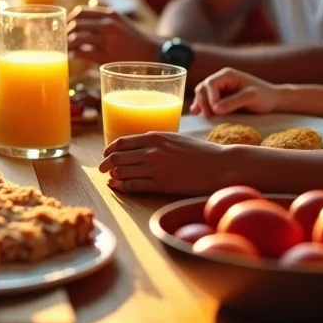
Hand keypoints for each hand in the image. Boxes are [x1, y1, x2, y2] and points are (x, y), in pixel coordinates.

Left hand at [67, 6, 157, 64]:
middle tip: (62, 39)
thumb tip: (76, 23)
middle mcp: (107, 25)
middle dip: (65, 32)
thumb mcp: (119, 22)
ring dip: (67, 44)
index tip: (65, 26)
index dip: (69, 19)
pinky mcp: (107, 56)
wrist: (151, 53)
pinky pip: (82, 53)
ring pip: (76, 38)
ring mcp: (107, 40)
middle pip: (75, 24)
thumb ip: (101, 19)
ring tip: (66, 49)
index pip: (80, 11)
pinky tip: (73, 57)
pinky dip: (74, 55)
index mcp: (109, 14)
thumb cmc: (132, 39)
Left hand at [99, 131, 230, 194]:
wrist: (220, 166)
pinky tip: (117, 186)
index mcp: (155, 137)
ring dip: (113, 175)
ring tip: (110, 177)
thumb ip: (157, 141)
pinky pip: (133, 185)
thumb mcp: (175, 139)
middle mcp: (151, 151)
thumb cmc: (201, 152)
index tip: (106, 154)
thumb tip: (140, 146)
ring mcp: (155, 168)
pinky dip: (121, 186)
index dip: (110, 149)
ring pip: (123, 171)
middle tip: (102, 168)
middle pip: (118, 157)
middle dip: (106, 163)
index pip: (122, 142)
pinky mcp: (161, 184)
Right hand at [190, 68, 279, 116]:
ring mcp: (219, 88)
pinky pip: (206, 100)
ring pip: (202, 94)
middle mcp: (221, 79)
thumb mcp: (251, 98)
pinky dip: (201, 106)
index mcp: (227, 75)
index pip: (210, 84)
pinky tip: (196, 113)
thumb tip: (215, 109)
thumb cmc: (265, 96)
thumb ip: (233, 102)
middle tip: (209, 116)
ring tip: (202, 115)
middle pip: (203, 88)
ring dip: (200, 104)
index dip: (210, 97)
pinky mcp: (220, 97)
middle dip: (203, 102)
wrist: (273, 100)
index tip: (216, 111)